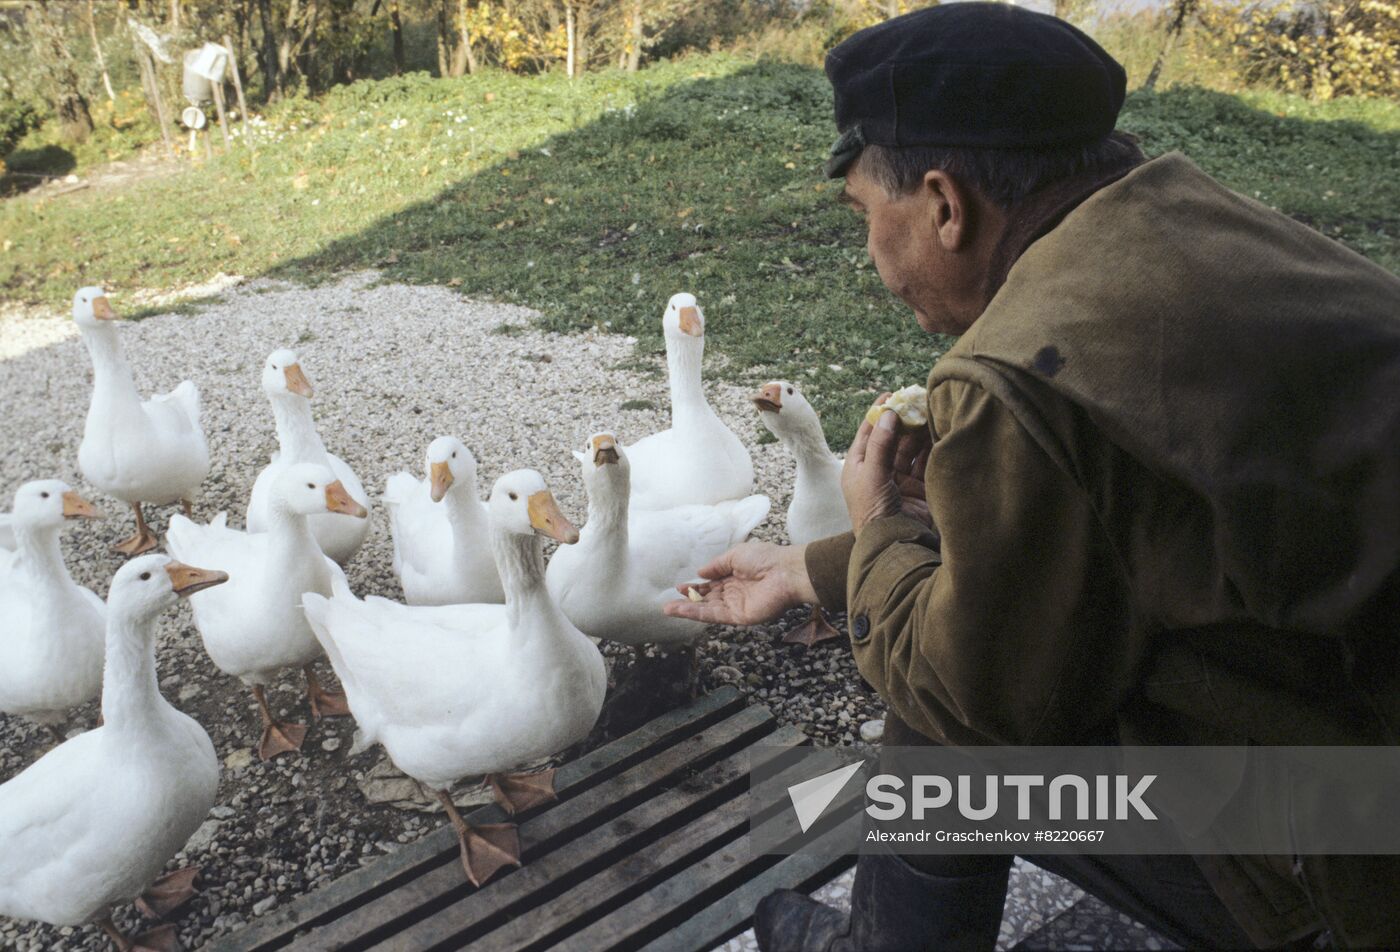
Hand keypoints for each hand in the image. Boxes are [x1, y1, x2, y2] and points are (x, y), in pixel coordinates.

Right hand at [661, 541, 817, 625]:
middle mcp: (734, 593)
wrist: (785, 572)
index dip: (695, 586)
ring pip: (707, 609)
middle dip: (688, 600)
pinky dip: (697, 614)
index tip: (680, 586)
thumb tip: (699, 573)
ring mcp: (736, 606)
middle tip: (669, 602)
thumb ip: (716, 566)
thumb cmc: (765, 558)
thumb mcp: (735, 555)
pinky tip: (682, 610)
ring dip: (687, 609)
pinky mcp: (739, 616)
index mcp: (734, 576)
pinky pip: (714, 616)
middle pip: (707, 599)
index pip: (711, 584)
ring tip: (668, 609)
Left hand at [844, 393, 932, 531]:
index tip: (891, 394)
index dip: (879, 413)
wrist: (894, 546)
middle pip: (893, 438)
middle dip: (905, 420)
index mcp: (859, 467)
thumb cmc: (873, 513)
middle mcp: (880, 471)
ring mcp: (902, 480)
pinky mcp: (921, 488)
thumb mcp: (872, 476)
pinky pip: (927, 462)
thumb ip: (881, 445)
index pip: (868, 433)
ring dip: (921, 432)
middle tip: (918, 401)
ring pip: (912, 449)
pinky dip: (933, 448)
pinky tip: (940, 432)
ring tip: (932, 412)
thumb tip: (889, 413)